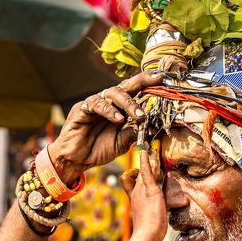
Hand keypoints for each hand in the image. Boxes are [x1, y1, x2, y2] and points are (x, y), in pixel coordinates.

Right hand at [48, 71, 162, 182]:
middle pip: (126, 85)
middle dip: (142, 81)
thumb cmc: (98, 149)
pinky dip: (109, 110)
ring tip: (138, 115)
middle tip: (157, 82)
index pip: (136, 92)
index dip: (148, 85)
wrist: (77, 160)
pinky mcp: (82, 108)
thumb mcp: (122, 143)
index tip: (164, 80)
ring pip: (113, 92)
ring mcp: (95, 104)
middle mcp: (108, 102)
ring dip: (128, 103)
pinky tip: (117, 119)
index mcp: (120, 108)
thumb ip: (134, 133)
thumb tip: (152, 126)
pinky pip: (97, 104)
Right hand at [122, 150, 166, 240]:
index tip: (136, 171)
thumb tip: (158, 210)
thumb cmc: (148, 231)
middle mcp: (136, 193)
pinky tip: (146, 153)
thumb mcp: (149, 218)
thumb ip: (152, 211)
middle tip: (147, 152)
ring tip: (150, 149)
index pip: (133, 184)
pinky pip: (146, 172)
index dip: (135, 176)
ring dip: (147, 160)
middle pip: (138, 175)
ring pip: (143, 172)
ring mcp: (141, 191)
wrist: (146, 235)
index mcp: (135, 200)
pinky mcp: (150, 190)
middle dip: (143, 164)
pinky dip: (145, 161)